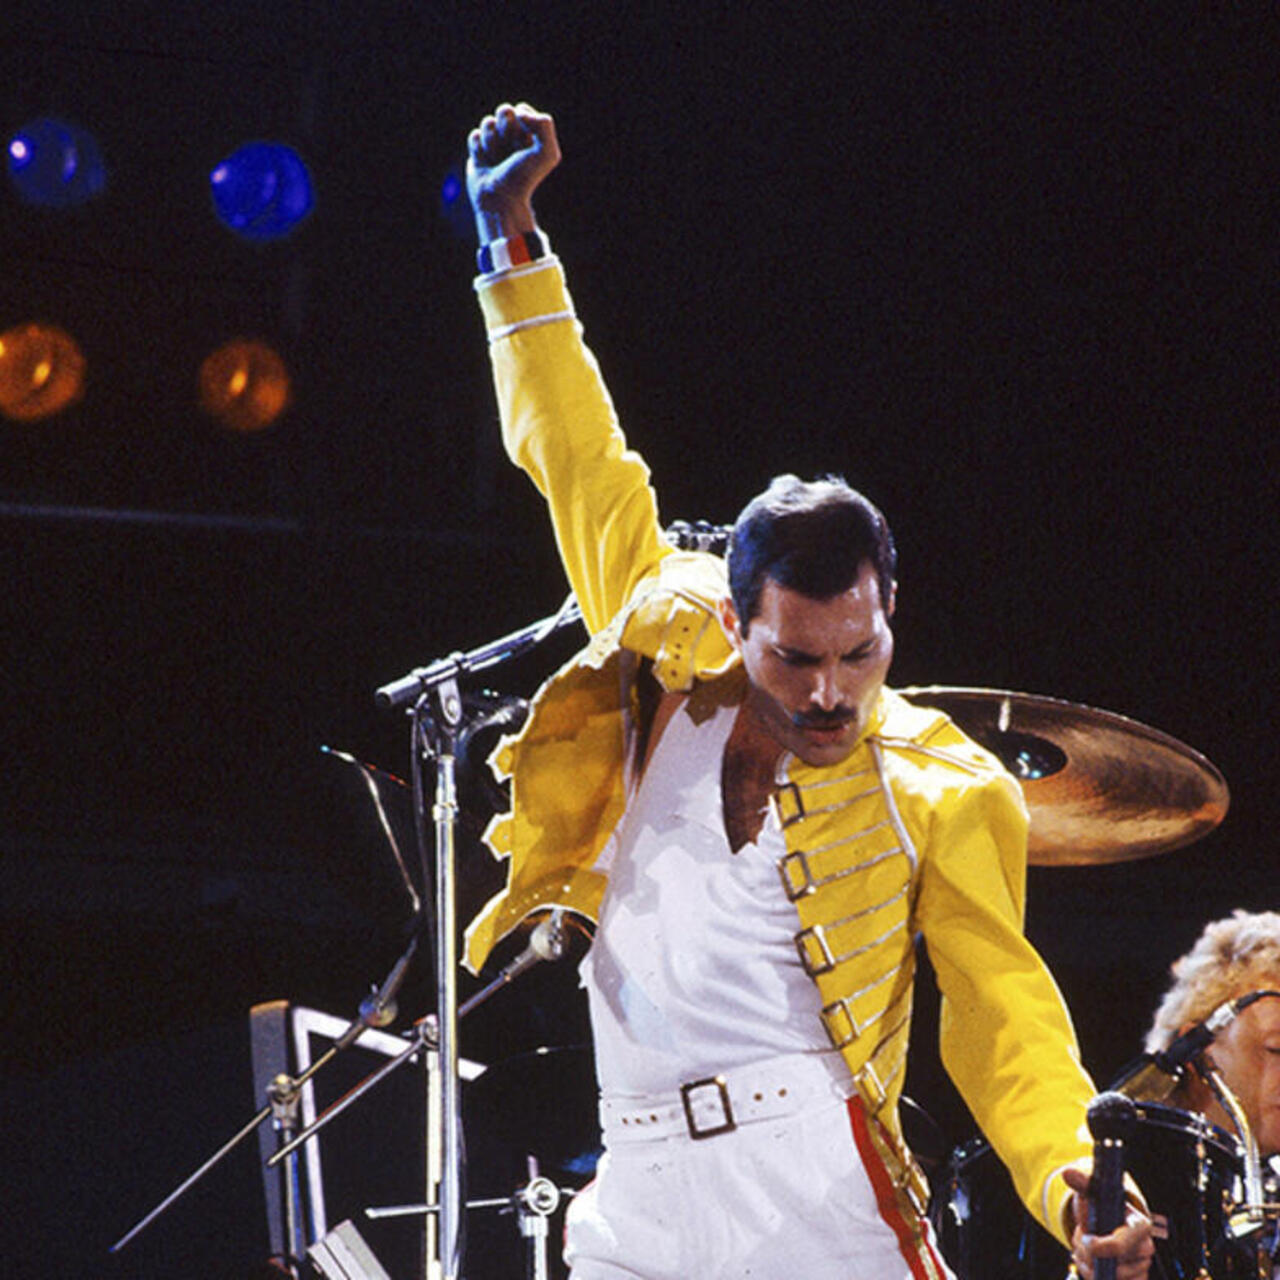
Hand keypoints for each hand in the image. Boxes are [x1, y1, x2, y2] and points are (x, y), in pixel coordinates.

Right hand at [466, 102, 560, 243]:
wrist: (500, 200)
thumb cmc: (524, 178)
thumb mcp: (547, 153)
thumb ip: (544, 125)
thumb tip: (519, 113)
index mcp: (531, 137)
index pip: (522, 110)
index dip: (521, 120)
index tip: (524, 139)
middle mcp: (513, 139)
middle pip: (504, 110)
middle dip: (505, 127)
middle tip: (510, 147)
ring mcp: (494, 144)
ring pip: (487, 122)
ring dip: (492, 141)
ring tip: (497, 160)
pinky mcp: (478, 152)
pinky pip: (474, 136)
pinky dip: (479, 149)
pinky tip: (485, 163)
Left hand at [1063, 1165, 1154, 1279]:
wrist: (1106, 1221)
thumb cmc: (1101, 1206)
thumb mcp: (1092, 1193)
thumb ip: (1082, 1183)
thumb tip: (1067, 1172)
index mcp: (1140, 1225)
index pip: (1120, 1245)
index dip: (1098, 1246)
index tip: (1085, 1238)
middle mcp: (1146, 1248)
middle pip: (1113, 1266)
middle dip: (1089, 1254)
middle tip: (1081, 1240)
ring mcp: (1142, 1267)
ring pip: (1110, 1278)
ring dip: (1089, 1265)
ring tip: (1084, 1249)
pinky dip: (1096, 1277)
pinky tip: (1090, 1263)